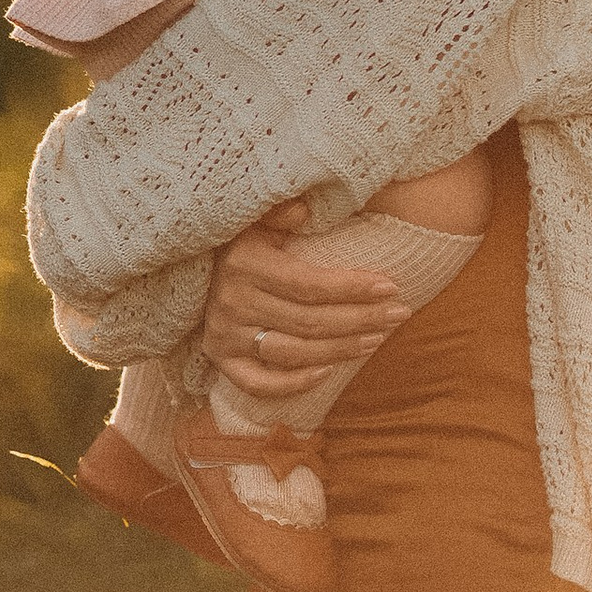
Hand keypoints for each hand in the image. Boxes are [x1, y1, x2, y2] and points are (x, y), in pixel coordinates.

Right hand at [198, 200, 410, 397]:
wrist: (192, 260)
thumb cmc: (242, 235)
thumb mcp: (258, 214)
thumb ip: (282, 208)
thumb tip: (305, 208)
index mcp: (245, 264)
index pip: (311, 285)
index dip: (353, 289)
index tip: (392, 287)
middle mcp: (232, 302)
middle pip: (310, 322)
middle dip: (361, 319)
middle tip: (399, 314)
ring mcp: (224, 334)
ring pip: (294, 353)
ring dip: (341, 350)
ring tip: (377, 339)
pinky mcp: (219, 357)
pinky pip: (257, 383)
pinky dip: (293, 384)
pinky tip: (328, 373)